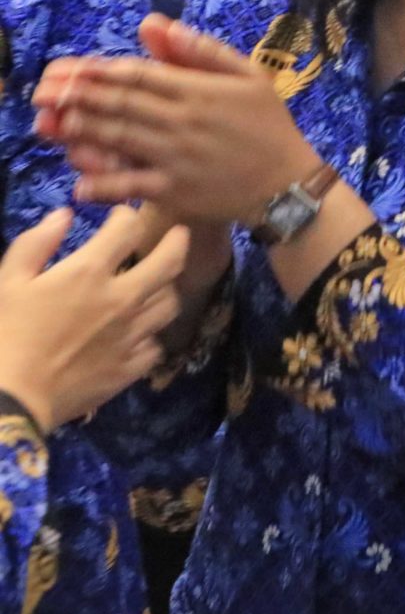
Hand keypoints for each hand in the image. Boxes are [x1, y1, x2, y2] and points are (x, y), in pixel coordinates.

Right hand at [0, 205, 189, 431]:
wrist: (11, 397)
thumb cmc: (4, 334)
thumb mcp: (8, 281)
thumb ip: (36, 243)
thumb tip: (64, 216)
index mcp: (89, 273)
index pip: (127, 229)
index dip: (127, 216)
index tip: (123, 217)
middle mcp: (122, 299)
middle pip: (169, 261)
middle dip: (178, 240)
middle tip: (179, 233)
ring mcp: (131, 334)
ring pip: (169, 302)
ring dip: (166, 287)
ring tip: (159, 283)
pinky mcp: (131, 366)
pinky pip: (155, 344)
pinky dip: (151, 334)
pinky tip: (140, 332)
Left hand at [35, 14, 323, 227]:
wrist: (288, 183)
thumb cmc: (267, 126)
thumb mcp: (247, 76)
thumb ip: (201, 50)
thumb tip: (156, 24)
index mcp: (197, 91)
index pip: (136, 74)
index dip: (95, 70)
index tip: (64, 68)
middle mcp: (181, 121)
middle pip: (118, 104)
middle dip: (75, 96)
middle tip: (41, 92)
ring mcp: (175, 158)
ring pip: (117, 140)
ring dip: (78, 131)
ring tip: (49, 124)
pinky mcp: (174, 191)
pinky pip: (130, 186)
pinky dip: (103, 185)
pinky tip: (78, 183)